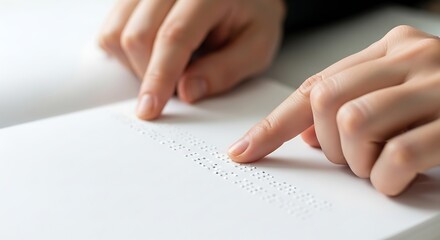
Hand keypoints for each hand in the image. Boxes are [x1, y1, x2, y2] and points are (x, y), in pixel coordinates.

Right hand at [98, 0, 284, 119]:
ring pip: (115, 32)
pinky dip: (124, 53)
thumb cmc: (252, 17)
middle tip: (176, 88)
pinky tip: (153, 54)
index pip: (174, 36)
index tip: (150, 109)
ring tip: (167, 67)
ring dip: (133, 64)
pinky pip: (111, 28)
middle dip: (149, 75)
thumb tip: (186, 92)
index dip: (159, 76)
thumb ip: (225, 70)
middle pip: (137, 36)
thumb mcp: (256, 47)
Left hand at [228, 25, 439, 195]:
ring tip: (384, 167)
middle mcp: (412, 57)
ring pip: (354, 124)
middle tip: (357, 158)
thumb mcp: (401, 93)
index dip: (272, 125)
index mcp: (391, 49)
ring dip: (360, 161)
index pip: (313, 87)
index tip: (244, 151)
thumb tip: (308, 133)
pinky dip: (388, 178)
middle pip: (326, 100)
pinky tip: (400, 179)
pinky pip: (398, 155)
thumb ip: (354, 103)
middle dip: (331, 145)